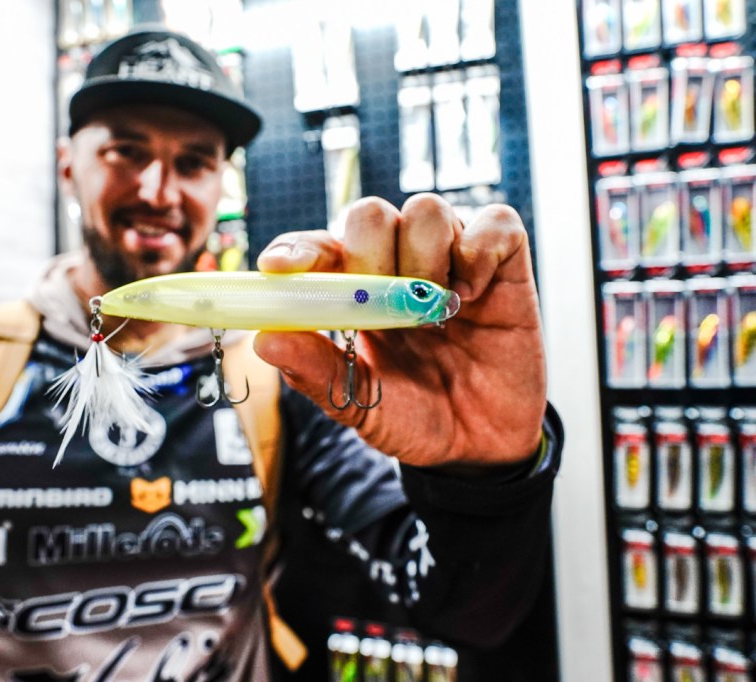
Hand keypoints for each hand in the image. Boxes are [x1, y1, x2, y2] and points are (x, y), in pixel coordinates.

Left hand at [253, 194, 546, 469]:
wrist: (478, 445)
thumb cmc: (414, 416)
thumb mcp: (358, 403)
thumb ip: (316, 372)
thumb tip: (265, 340)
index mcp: (352, 291)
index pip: (317, 248)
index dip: (296, 250)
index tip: (278, 269)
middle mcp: (397, 263)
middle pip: (369, 214)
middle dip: (371, 256)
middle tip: (388, 309)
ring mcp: (449, 258)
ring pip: (426, 209)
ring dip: (426, 258)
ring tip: (438, 311)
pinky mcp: (502, 262)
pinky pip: (494, 222)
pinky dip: (479, 253)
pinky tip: (472, 296)